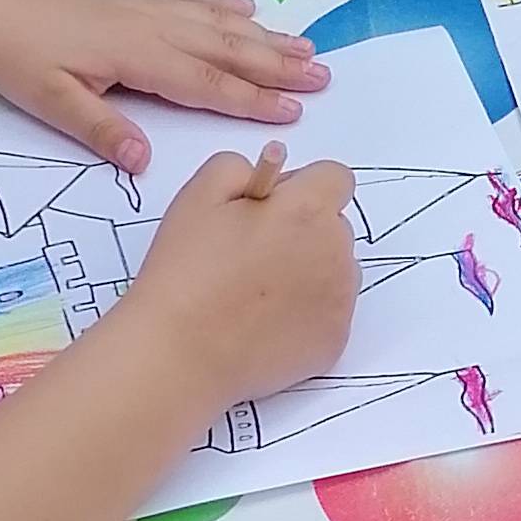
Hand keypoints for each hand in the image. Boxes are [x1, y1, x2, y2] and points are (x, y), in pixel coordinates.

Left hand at [0, 0, 324, 170]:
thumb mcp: (52, 104)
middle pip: (226, 47)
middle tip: (324, 76)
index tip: (294, 111)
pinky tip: (246, 5)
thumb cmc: (14, 61)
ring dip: (263, 34)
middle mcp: (151, 26)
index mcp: (137, 56)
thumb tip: (145, 163)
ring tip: (304, 45)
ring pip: (216, 20)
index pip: (207, 83)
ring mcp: (143, 6)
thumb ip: (103, 130)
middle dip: (277, 64)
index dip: (253, 99)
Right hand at [121, 151, 359, 402]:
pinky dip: (305, 314)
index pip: (335, 178)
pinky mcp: (335, 341)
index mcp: (308, 209)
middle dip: (304, 231)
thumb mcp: (200, 193)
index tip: (272, 209)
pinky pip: (330, 313)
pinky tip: (263, 323)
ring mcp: (340, 301)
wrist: (180, 353)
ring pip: (336, 270)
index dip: (302, 188)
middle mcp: (336, 252)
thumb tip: (270, 175)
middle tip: (253, 253)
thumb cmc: (185, 272)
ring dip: (309, 272)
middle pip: (334, 225)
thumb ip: (242, 167)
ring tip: (256, 293)